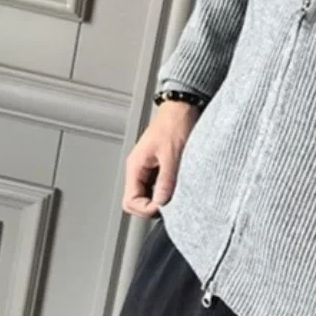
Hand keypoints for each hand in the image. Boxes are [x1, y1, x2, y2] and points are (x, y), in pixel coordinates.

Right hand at [123, 101, 199, 218]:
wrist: (184, 106)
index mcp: (136, 166)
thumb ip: (166, 180)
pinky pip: (161, 185)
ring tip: (178, 194)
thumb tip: (161, 203)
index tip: (164, 208)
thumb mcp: (172, 154)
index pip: (130, 201)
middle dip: (153, 206)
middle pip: (138, 201)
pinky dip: (169, 188)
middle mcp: (140, 168)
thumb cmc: (176, 122)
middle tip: (172, 204)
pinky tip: (180, 185)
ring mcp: (150, 167)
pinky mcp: (162, 165)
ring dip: (163, 197)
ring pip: (151, 194)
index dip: (146, 209)